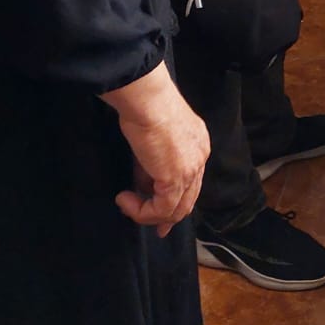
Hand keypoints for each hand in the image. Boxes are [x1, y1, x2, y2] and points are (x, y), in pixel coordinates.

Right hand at [100, 63, 210, 236]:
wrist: (147, 99)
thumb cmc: (145, 107)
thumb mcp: (152, 139)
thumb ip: (151, 164)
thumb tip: (142, 185)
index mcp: (198, 145)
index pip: (191, 182)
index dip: (176, 200)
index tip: (161, 214)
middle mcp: (200, 158)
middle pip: (188, 199)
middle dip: (167, 217)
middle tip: (149, 224)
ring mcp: (191, 170)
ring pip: (176, 210)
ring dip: (148, 213)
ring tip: (126, 204)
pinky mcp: (176, 179)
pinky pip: (161, 210)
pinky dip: (141, 211)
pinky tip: (125, 199)